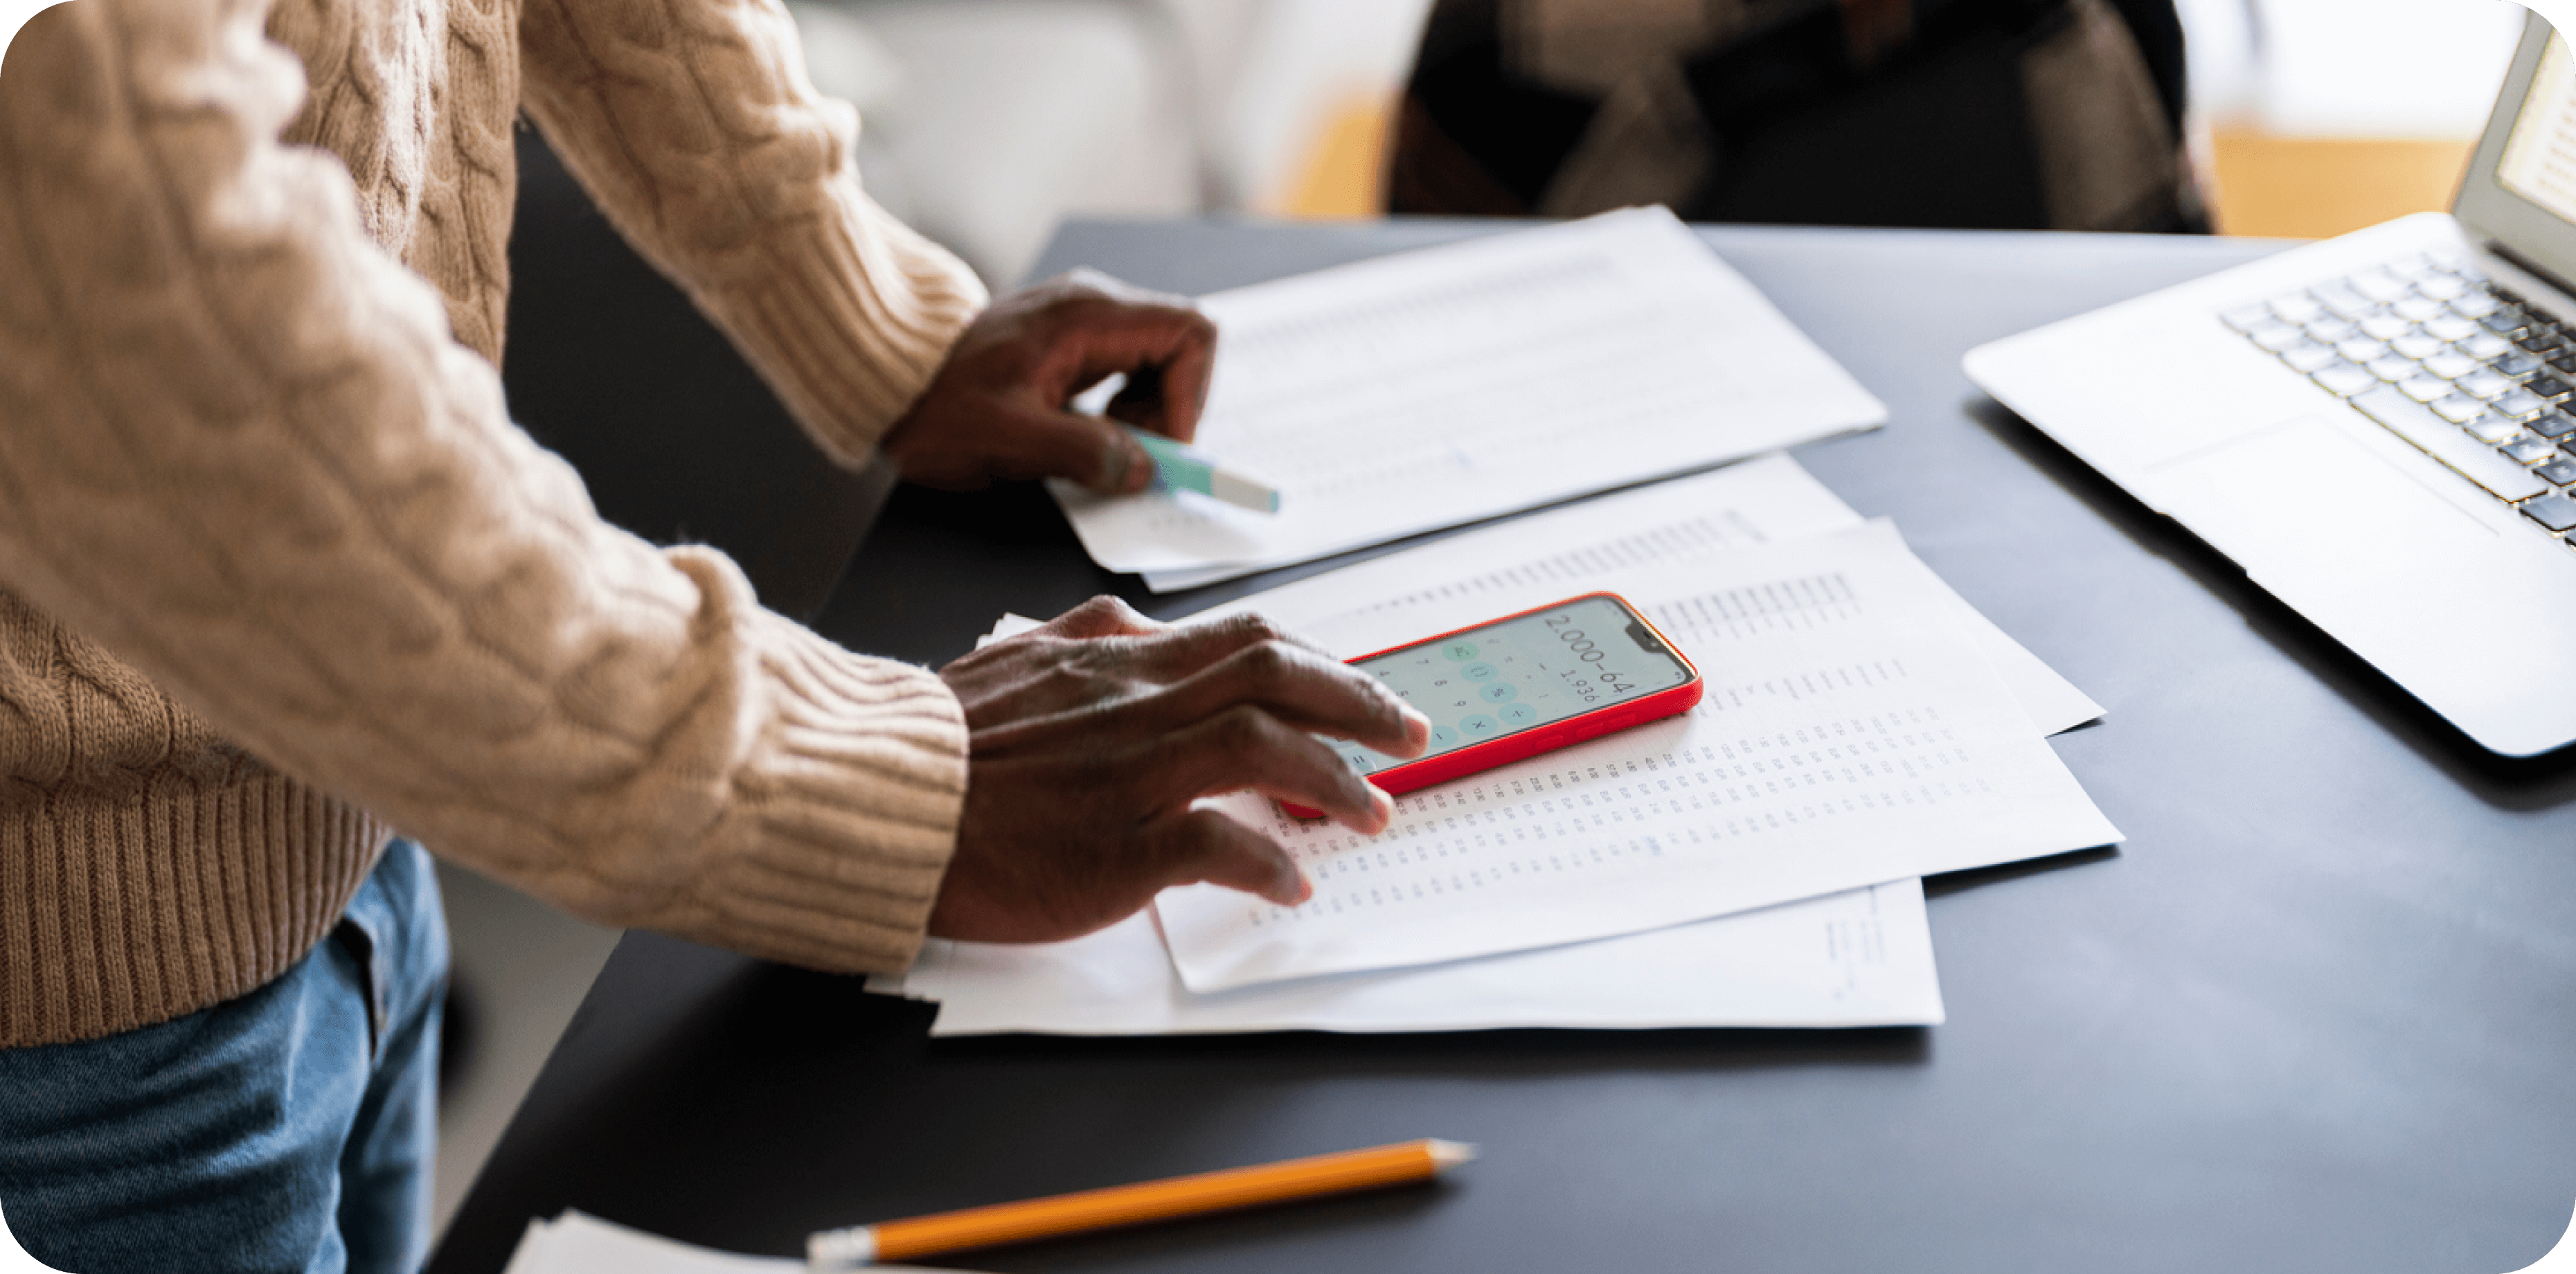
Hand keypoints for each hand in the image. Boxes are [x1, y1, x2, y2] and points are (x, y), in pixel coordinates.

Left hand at [881, 269, 1216, 494]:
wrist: (883, 384)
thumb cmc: (934, 404)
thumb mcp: (1009, 438)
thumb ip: (1083, 453)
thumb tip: (1142, 472)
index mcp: (1088, 316)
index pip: (1190, 334)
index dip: (1191, 395)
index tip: (1162, 447)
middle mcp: (1093, 309)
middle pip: (1180, 349)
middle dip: (1171, 409)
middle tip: (1134, 455)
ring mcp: (1082, 326)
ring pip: (1156, 364)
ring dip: (1148, 415)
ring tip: (1105, 448)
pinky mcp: (1069, 348)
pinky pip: (1124, 374)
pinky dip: (1123, 412)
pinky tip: (1087, 436)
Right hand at [929, 597, 1431, 942]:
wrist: (876, 793)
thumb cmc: (936, 740)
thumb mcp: (1019, 656)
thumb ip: (1088, 637)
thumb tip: (1138, 626)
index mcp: (1119, 656)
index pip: (1250, 639)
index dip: (1323, 663)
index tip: (1363, 691)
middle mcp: (1138, 701)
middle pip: (1280, 677)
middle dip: (1361, 703)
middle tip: (1410, 735)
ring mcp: (1132, 771)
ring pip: (1267, 748)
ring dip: (1335, 781)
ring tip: (1374, 811)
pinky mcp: (1118, 844)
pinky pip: (1220, 846)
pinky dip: (1268, 863)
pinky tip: (1292, 883)